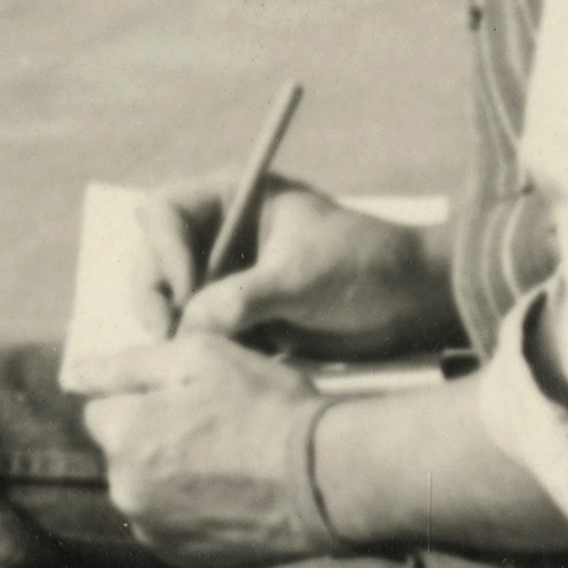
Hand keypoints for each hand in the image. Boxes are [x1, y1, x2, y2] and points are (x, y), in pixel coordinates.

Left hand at [61, 335, 325, 567]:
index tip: (186, 397)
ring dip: (168, 474)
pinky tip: (228, 494)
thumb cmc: (264, 405)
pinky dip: (188, 508)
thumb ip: (126, 365)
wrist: (324, 477)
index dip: (142, 397)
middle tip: (212, 426)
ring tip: (224, 462)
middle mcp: (127, 491)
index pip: (101, 409)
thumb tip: (72, 375)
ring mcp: (155, 531)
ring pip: (144, 488)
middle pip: (121, 452)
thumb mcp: (198, 356)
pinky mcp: (184, 559)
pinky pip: (169, 522)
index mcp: (124, 437)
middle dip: (151, 436)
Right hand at [137, 174, 463, 360]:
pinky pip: (200, 334)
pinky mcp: (239, 317)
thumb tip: (189, 325)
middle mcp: (221, 234)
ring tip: (203, 358)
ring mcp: (227, 277)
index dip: (162, 253)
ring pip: (172, 303)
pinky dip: (202, 352)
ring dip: (178, 331)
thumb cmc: (364, 268)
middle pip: (155, 260)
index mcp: (232, 198)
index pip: (163, 214)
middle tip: (172, 340)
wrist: (412, 305)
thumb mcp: (302, 277)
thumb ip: (243, 297)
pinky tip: (222, 369)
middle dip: (157, 299)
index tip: (185, 293)